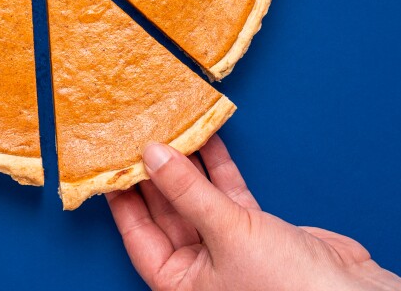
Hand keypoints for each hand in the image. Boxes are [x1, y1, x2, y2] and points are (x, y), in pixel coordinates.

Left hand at [107, 136, 400, 290]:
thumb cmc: (288, 288)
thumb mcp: (229, 234)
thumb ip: (189, 192)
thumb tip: (153, 155)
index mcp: (180, 284)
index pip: (138, 234)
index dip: (124, 197)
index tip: (112, 159)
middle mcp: (199, 269)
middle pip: (165, 212)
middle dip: (155, 173)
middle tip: (138, 131)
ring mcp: (228, 248)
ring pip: (197, 198)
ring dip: (187, 163)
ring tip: (170, 125)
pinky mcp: (257, 231)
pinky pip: (227, 194)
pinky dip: (218, 167)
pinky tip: (207, 137)